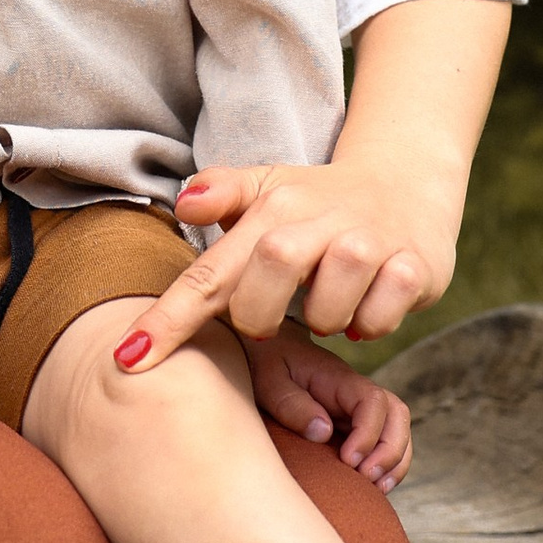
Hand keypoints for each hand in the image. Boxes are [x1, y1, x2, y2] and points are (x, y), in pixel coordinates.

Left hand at [123, 155, 460, 368]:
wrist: (406, 184)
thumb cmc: (317, 202)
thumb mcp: (268, 190)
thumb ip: (221, 194)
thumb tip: (184, 203)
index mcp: (274, 205)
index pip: (212, 269)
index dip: (170, 317)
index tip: (129, 359)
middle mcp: (320, 217)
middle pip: (270, 274)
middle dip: (260, 314)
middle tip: (269, 319)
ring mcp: (370, 241)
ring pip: (330, 306)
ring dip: (323, 319)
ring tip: (328, 304)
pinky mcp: (413, 266)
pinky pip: (377, 320)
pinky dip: (366, 325)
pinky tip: (365, 305)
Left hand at [244, 322, 412, 489]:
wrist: (268, 353)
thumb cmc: (268, 365)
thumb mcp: (270, 382)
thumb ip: (293, 405)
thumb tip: (324, 432)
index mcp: (339, 379)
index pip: (373, 401)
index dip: (369, 433)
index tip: (348, 459)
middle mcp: (357, 393)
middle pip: (396, 415)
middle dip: (390, 451)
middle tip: (366, 478)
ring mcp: (359, 409)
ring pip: (397, 430)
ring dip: (394, 462)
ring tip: (376, 489)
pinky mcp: (355, 425)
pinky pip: (385, 442)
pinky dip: (388, 465)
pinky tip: (374, 488)